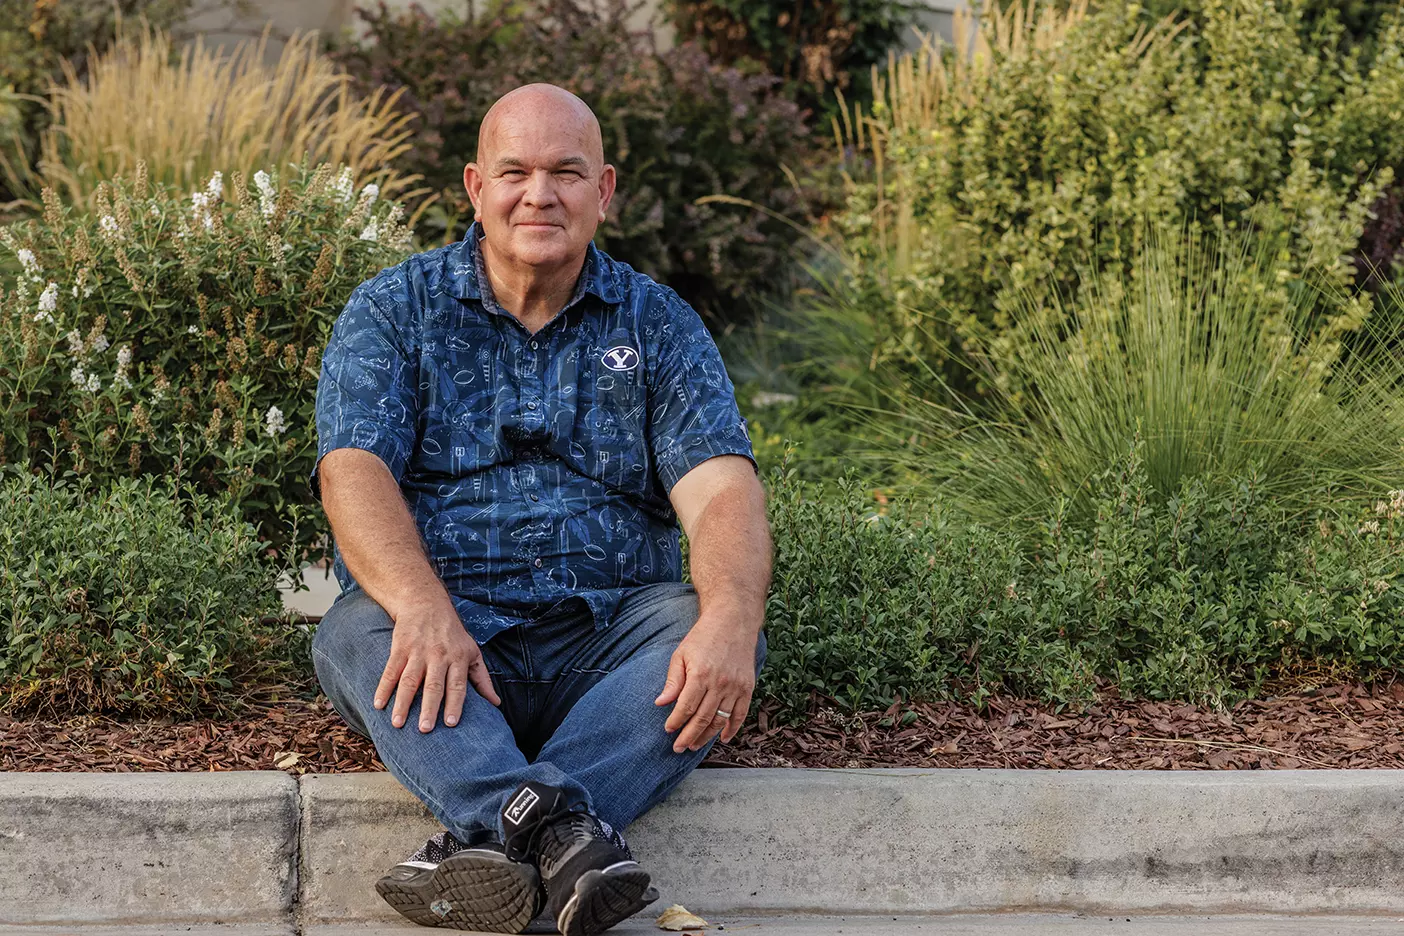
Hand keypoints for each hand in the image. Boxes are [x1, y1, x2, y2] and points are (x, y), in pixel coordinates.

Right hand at [374, 596, 499, 731]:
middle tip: (425, 729)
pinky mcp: (400, 648)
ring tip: (397, 724)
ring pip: (410, 680)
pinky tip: (378, 704)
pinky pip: (391, 670)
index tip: (451, 724)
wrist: (426, 603)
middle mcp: (439, 656)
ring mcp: (418, 652)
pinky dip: (384, 687)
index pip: (458, 685)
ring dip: (403, 703)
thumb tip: (496, 704)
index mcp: (458, 658)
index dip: (455, 704)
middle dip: (429, 708)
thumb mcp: (472, 652)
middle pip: (434, 685)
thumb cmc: (453, 634)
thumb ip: (482, 679)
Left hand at [654, 611, 758, 752]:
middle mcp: (719, 683)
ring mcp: (735, 686)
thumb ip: (673, 681)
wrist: (733, 621)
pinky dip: (732, 729)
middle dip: (688, 736)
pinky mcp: (748, 687)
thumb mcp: (681, 654)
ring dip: (706, 736)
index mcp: (700, 674)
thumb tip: (660, 703)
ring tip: (694, 745)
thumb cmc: (703, 637)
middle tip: (678, 748)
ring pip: (720, 720)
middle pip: (702, 718)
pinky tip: (723, 738)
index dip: (676, 722)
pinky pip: (740, 714)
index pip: (685, 707)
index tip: (668, 730)